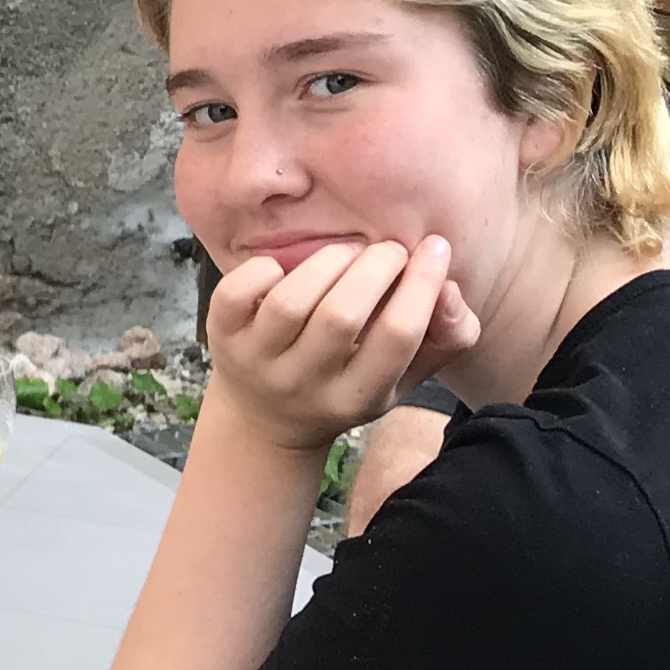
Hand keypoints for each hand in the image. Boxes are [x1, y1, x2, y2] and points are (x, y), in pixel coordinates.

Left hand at [204, 235, 480, 451]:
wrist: (263, 420)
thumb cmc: (347, 382)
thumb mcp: (403, 377)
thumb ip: (446, 336)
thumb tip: (449, 285)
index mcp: (356, 398)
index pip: (396, 337)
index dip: (422, 285)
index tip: (435, 249)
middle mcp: (302, 385)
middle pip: (342, 316)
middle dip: (376, 268)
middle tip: (390, 250)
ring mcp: (257, 362)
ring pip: (291, 302)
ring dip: (330, 261)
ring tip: (350, 253)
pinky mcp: (221, 337)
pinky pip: (235, 294)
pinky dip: (264, 269)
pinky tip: (288, 268)